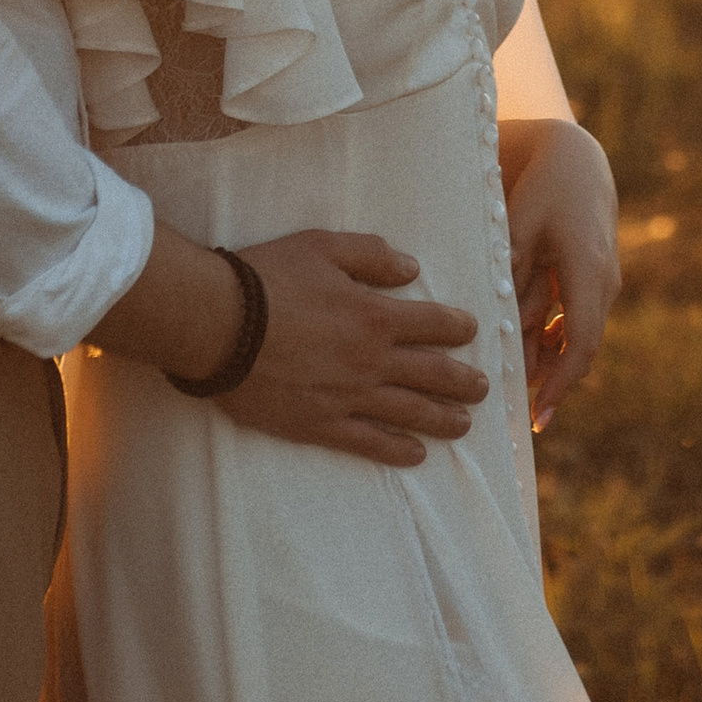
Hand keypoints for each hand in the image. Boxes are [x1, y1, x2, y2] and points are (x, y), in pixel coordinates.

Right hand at [215, 230, 487, 466]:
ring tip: (463, 424)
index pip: (433, 324)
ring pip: (410, 412)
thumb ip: (372, 256)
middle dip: (463, 381)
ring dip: (442, 419)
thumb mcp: (323, 246)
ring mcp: (349, 397)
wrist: (218, 324)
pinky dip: (397, 450)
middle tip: (483, 388)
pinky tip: (415, 454)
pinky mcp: (321, 424)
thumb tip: (412, 268)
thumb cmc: (267, 278)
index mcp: (375, 315)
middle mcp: (371, 360)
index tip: (471, 332)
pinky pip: (369, 442)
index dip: (457, 328)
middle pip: (432, 374)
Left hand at [499, 115, 619, 425]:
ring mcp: (603, 283)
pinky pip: (575, 321)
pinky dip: (551, 338)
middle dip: (547, 378)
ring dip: (546, 358)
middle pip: (577, 349)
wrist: (576, 160)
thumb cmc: (543, 188)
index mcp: (588, 271)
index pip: (581, 344)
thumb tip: (501, 315)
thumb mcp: (519, 223)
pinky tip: (526, 350)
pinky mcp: (592, 281)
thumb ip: (513, 269)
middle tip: (512, 407)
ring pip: (575, 337)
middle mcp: (603, 283)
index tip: (538, 416)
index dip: (560, 384)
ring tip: (512, 380)